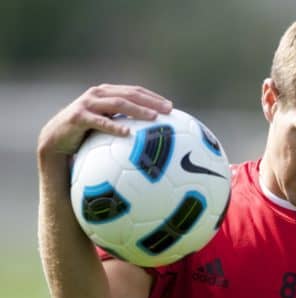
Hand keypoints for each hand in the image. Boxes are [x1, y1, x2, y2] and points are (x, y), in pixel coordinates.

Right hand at [38, 84, 172, 156]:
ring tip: (153, 118)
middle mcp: (98, 94)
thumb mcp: (106, 124)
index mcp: (108, 93)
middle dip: (151, 102)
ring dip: (137, 110)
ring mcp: (88, 104)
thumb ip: (124, 122)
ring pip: (118, 104)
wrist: (56, 139)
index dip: (153, 97)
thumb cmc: (86, 133)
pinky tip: (127, 133)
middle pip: (130, 95)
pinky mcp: (79, 117)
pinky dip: (114, 127)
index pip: (135, 91)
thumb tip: (152, 134)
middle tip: (168, 111)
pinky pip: (99, 122)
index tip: (171, 107)